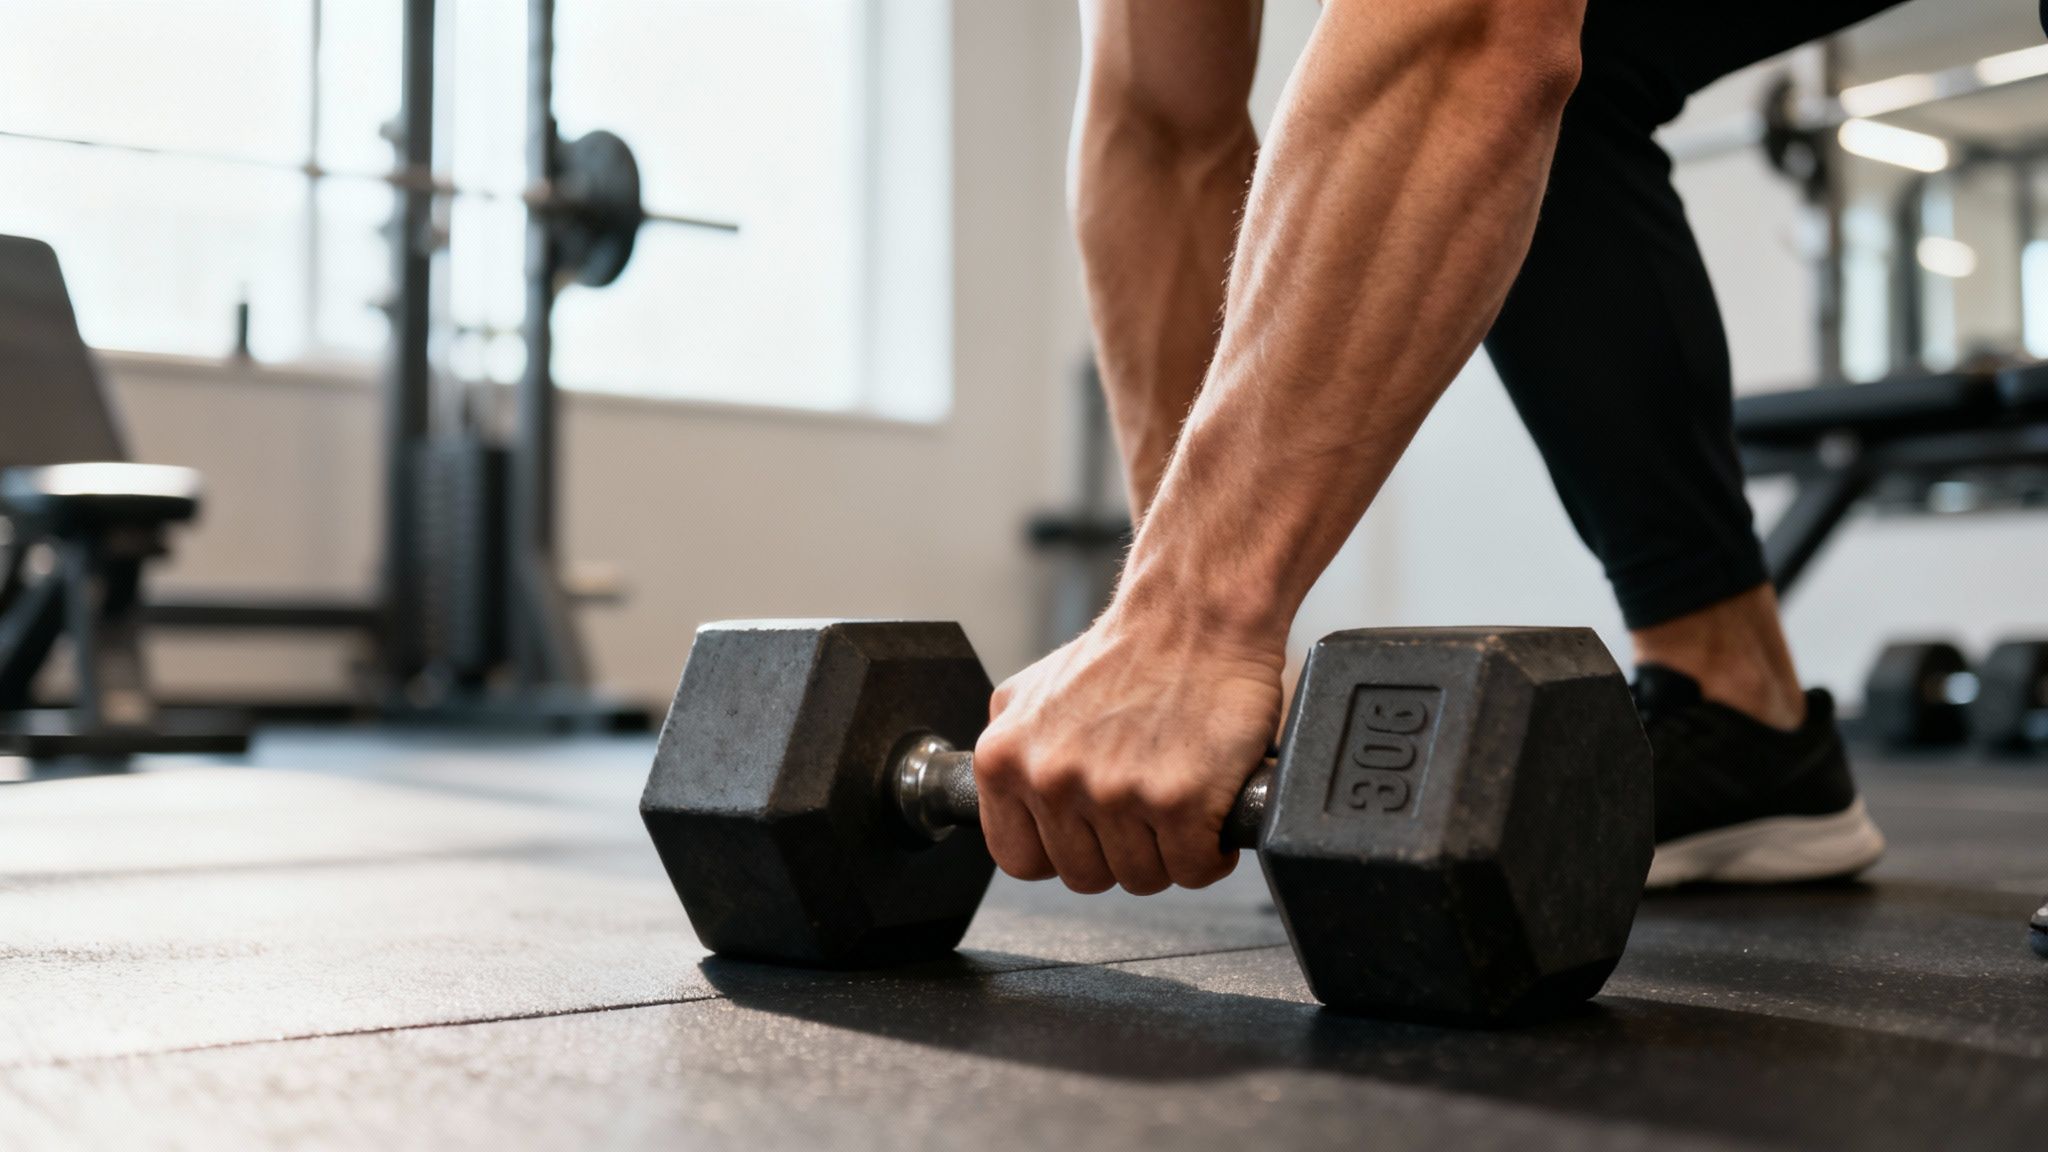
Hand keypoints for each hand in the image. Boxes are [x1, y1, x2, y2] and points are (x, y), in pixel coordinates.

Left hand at [971, 607, 1284, 893]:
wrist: (1195, 615)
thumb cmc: (1128, 651)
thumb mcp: (1035, 691)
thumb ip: (1013, 748)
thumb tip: (1009, 795)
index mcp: (1006, 759)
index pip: (1020, 860)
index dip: (1061, 852)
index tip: (1090, 835)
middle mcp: (1052, 780)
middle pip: (1084, 876)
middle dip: (1120, 852)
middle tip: (1145, 812)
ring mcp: (1114, 794)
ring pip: (1141, 879)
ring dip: (1167, 852)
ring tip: (1178, 803)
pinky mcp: (1178, 802)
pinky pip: (1194, 870)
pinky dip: (1211, 853)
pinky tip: (1209, 812)